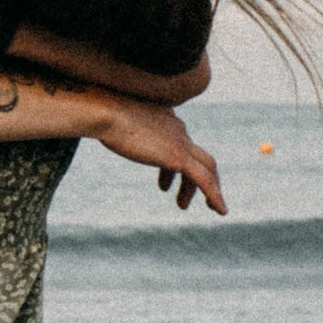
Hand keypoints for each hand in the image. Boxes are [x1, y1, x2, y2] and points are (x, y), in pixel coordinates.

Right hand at [99, 99, 226, 214]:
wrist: (106, 111)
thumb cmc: (101, 114)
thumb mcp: (114, 121)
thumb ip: (118, 126)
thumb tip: (105, 127)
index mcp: (166, 119)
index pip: (180, 143)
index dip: (174, 167)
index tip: (165, 185)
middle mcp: (178, 128)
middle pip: (199, 156)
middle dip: (198, 178)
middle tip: (187, 198)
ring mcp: (181, 142)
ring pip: (207, 169)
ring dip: (208, 190)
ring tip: (196, 208)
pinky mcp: (178, 157)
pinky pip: (204, 180)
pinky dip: (215, 196)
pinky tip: (221, 210)